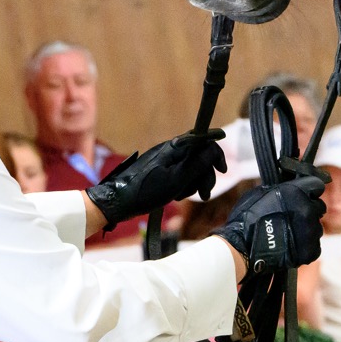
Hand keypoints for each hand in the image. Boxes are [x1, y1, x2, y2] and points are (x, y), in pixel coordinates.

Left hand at [86, 131, 225, 229]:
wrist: (117, 201)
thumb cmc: (146, 190)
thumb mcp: (176, 180)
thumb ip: (196, 164)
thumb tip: (213, 148)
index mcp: (176, 147)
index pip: (205, 140)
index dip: (216, 154)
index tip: (223, 171)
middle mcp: (172, 149)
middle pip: (199, 156)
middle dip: (205, 175)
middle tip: (204, 195)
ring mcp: (166, 159)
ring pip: (191, 166)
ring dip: (193, 182)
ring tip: (183, 196)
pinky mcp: (160, 169)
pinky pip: (180, 173)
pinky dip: (183, 184)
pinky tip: (176, 195)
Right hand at [212, 175, 325, 272]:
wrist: (241, 249)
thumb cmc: (246, 219)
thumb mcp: (260, 193)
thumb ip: (280, 188)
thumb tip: (288, 185)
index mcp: (296, 192)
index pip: (317, 185)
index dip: (310, 190)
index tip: (305, 195)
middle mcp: (307, 210)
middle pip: (319, 207)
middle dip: (309, 210)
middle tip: (294, 217)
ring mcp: (310, 231)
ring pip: (316, 227)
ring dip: (306, 229)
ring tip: (289, 234)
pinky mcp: (309, 251)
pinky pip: (315, 246)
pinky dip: (306, 247)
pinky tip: (292, 246)